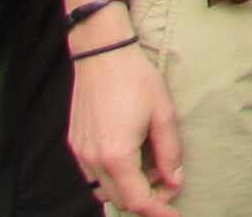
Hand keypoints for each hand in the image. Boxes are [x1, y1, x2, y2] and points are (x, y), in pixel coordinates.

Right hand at [70, 43, 182, 215]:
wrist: (102, 52)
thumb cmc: (134, 78)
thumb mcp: (162, 113)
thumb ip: (170, 152)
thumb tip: (175, 180)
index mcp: (117, 155)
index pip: (138, 201)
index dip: (159, 211)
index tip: (174, 215)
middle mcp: (93, 160)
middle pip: (120, 200)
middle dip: (147, 199)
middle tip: (169, 182)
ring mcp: (81, 153)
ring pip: (105, 189)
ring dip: (130, 188)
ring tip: (153, 167)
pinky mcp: (76, 143)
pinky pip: (94, 174)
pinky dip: (115, 177)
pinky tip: (133, 157)